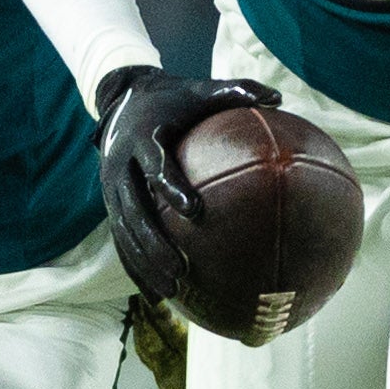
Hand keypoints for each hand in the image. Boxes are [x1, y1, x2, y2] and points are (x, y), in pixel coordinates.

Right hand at [93, 63, 280, 303]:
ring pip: (124, 231)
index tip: (195, 212)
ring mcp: (112, 188)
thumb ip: (235, 91)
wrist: (123, 101)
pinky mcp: (112, 204)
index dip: (172, 188)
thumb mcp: (199, 90)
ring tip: (170, 290)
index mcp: (143, 138)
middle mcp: (120, 166)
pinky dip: (136, 267)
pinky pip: (121, 239)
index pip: (156, 166)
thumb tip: (277, 97)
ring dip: (143, 263)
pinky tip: (157, 297)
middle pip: (133, 210)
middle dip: (153, 243)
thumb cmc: (173, 100)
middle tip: (179, 269)